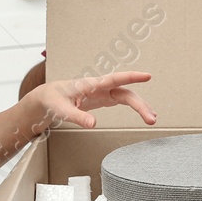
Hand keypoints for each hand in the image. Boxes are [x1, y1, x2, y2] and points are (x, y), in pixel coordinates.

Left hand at [31, 71, 155, 130]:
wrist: (49, 97)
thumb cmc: (54, 100)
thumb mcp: (62, 110)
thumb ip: (78, 117)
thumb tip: (93, 124)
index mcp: (91, 84)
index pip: (115, 79)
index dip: (132, 77)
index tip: (146, 76)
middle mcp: (100, 86)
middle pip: (126, 93)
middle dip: (140, 104)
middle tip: (151, 118)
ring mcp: (103, 92)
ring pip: (127, 97)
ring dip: (140, 107)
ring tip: (152, 118)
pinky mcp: (104, 98)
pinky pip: (123, 101)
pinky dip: (135, 107)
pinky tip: (145, 114)